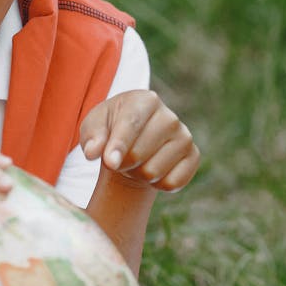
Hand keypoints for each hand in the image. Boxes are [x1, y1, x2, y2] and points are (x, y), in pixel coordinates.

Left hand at [79, 89, 200, 191]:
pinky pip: (172, 183)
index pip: (132, 124)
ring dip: (137, 174)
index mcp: (145, 100)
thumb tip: (93, 151)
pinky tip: (153, 169)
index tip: (110, 162)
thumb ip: (91, 136)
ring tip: (136, 161)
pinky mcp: (193, 156)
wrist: (134, 144)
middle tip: (120, 157)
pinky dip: (157, 185)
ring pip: (153, 172)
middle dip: (122, 163)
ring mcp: (184, 137)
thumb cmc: (110, 130)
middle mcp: (169, 117)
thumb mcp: (94, 127)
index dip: (119, 145)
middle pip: (139, 154)